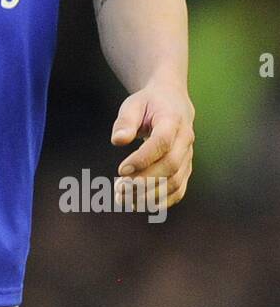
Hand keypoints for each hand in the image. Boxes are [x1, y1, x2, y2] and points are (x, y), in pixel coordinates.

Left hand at [111, 82, 194, 210]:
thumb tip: (117, 140)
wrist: (173, 101)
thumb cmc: (149, 103)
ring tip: (124, 199)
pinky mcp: (186, 168)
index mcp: (173, 120)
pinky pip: (179, 189)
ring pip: (175, 181)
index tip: (121, 170)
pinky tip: (139, 204)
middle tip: (120, 189)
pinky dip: (161, 201)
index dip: (143, 159)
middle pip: (170, 166)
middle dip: (145, 181)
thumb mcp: (133, 104)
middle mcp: (185, 140)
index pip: (162, 143)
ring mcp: (188, 156)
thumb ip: (125, 121)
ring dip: (150, 194)